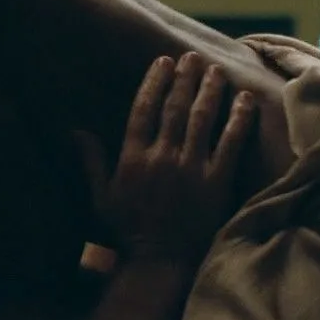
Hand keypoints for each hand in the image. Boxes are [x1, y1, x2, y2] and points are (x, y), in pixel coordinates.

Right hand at [92, 52, 255, 267]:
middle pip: (174, 107)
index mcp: (133, 158)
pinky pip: (231, 143)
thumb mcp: (101, 197)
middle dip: (183, 78)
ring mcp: (191, 168)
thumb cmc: (128, 232)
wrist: (162, 263)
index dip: (154, 82)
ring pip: (202, 118)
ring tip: (214, 70)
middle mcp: (162, 157)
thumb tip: (75, 131)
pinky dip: (239, 119)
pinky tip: (244, 99)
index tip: (162, 61)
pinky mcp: (216, 182)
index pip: (143, 109)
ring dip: (209, 90)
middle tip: (190, 57)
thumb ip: (91, 161)